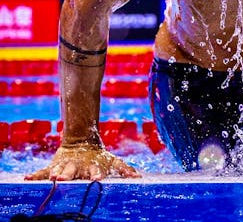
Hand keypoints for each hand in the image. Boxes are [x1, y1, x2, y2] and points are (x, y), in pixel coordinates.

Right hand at [26, 144, 140, 180]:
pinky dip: (34, 175)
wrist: (82, 142)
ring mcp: (66, 166)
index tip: (97, 179)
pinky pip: (42, 171)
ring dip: (56, 174)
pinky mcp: (54, 165)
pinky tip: (26, 178)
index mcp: (93, 166)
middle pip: (75, 171)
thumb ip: (124, 169)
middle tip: (67, 178)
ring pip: (60, 170)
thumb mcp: (112, 161)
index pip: (96, 170)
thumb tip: (138, 176)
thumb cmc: (99, 157)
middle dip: (71, 175)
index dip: (97, 174)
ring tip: (51, 177)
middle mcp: (78, 167)